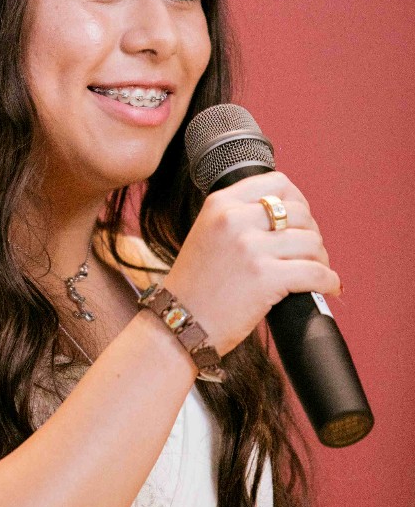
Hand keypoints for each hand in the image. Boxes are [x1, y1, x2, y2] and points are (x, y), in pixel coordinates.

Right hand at [162, 171, 342, 358]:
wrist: (178, 323)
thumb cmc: (195, 286)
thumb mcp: (207, 234)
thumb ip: (238, 217)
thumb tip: (287, 214)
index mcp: (220, 204)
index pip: (277, 183)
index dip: (298, 201)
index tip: (301, 220)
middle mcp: (235, 220)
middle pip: (299, 213)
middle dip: (311, 233)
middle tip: (309, 253)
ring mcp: (250, 248)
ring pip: (312, 242)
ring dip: (321, 259)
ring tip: (315, 272)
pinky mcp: (266, 278)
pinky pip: (316, 273)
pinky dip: (329, 281)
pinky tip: (328, 287)